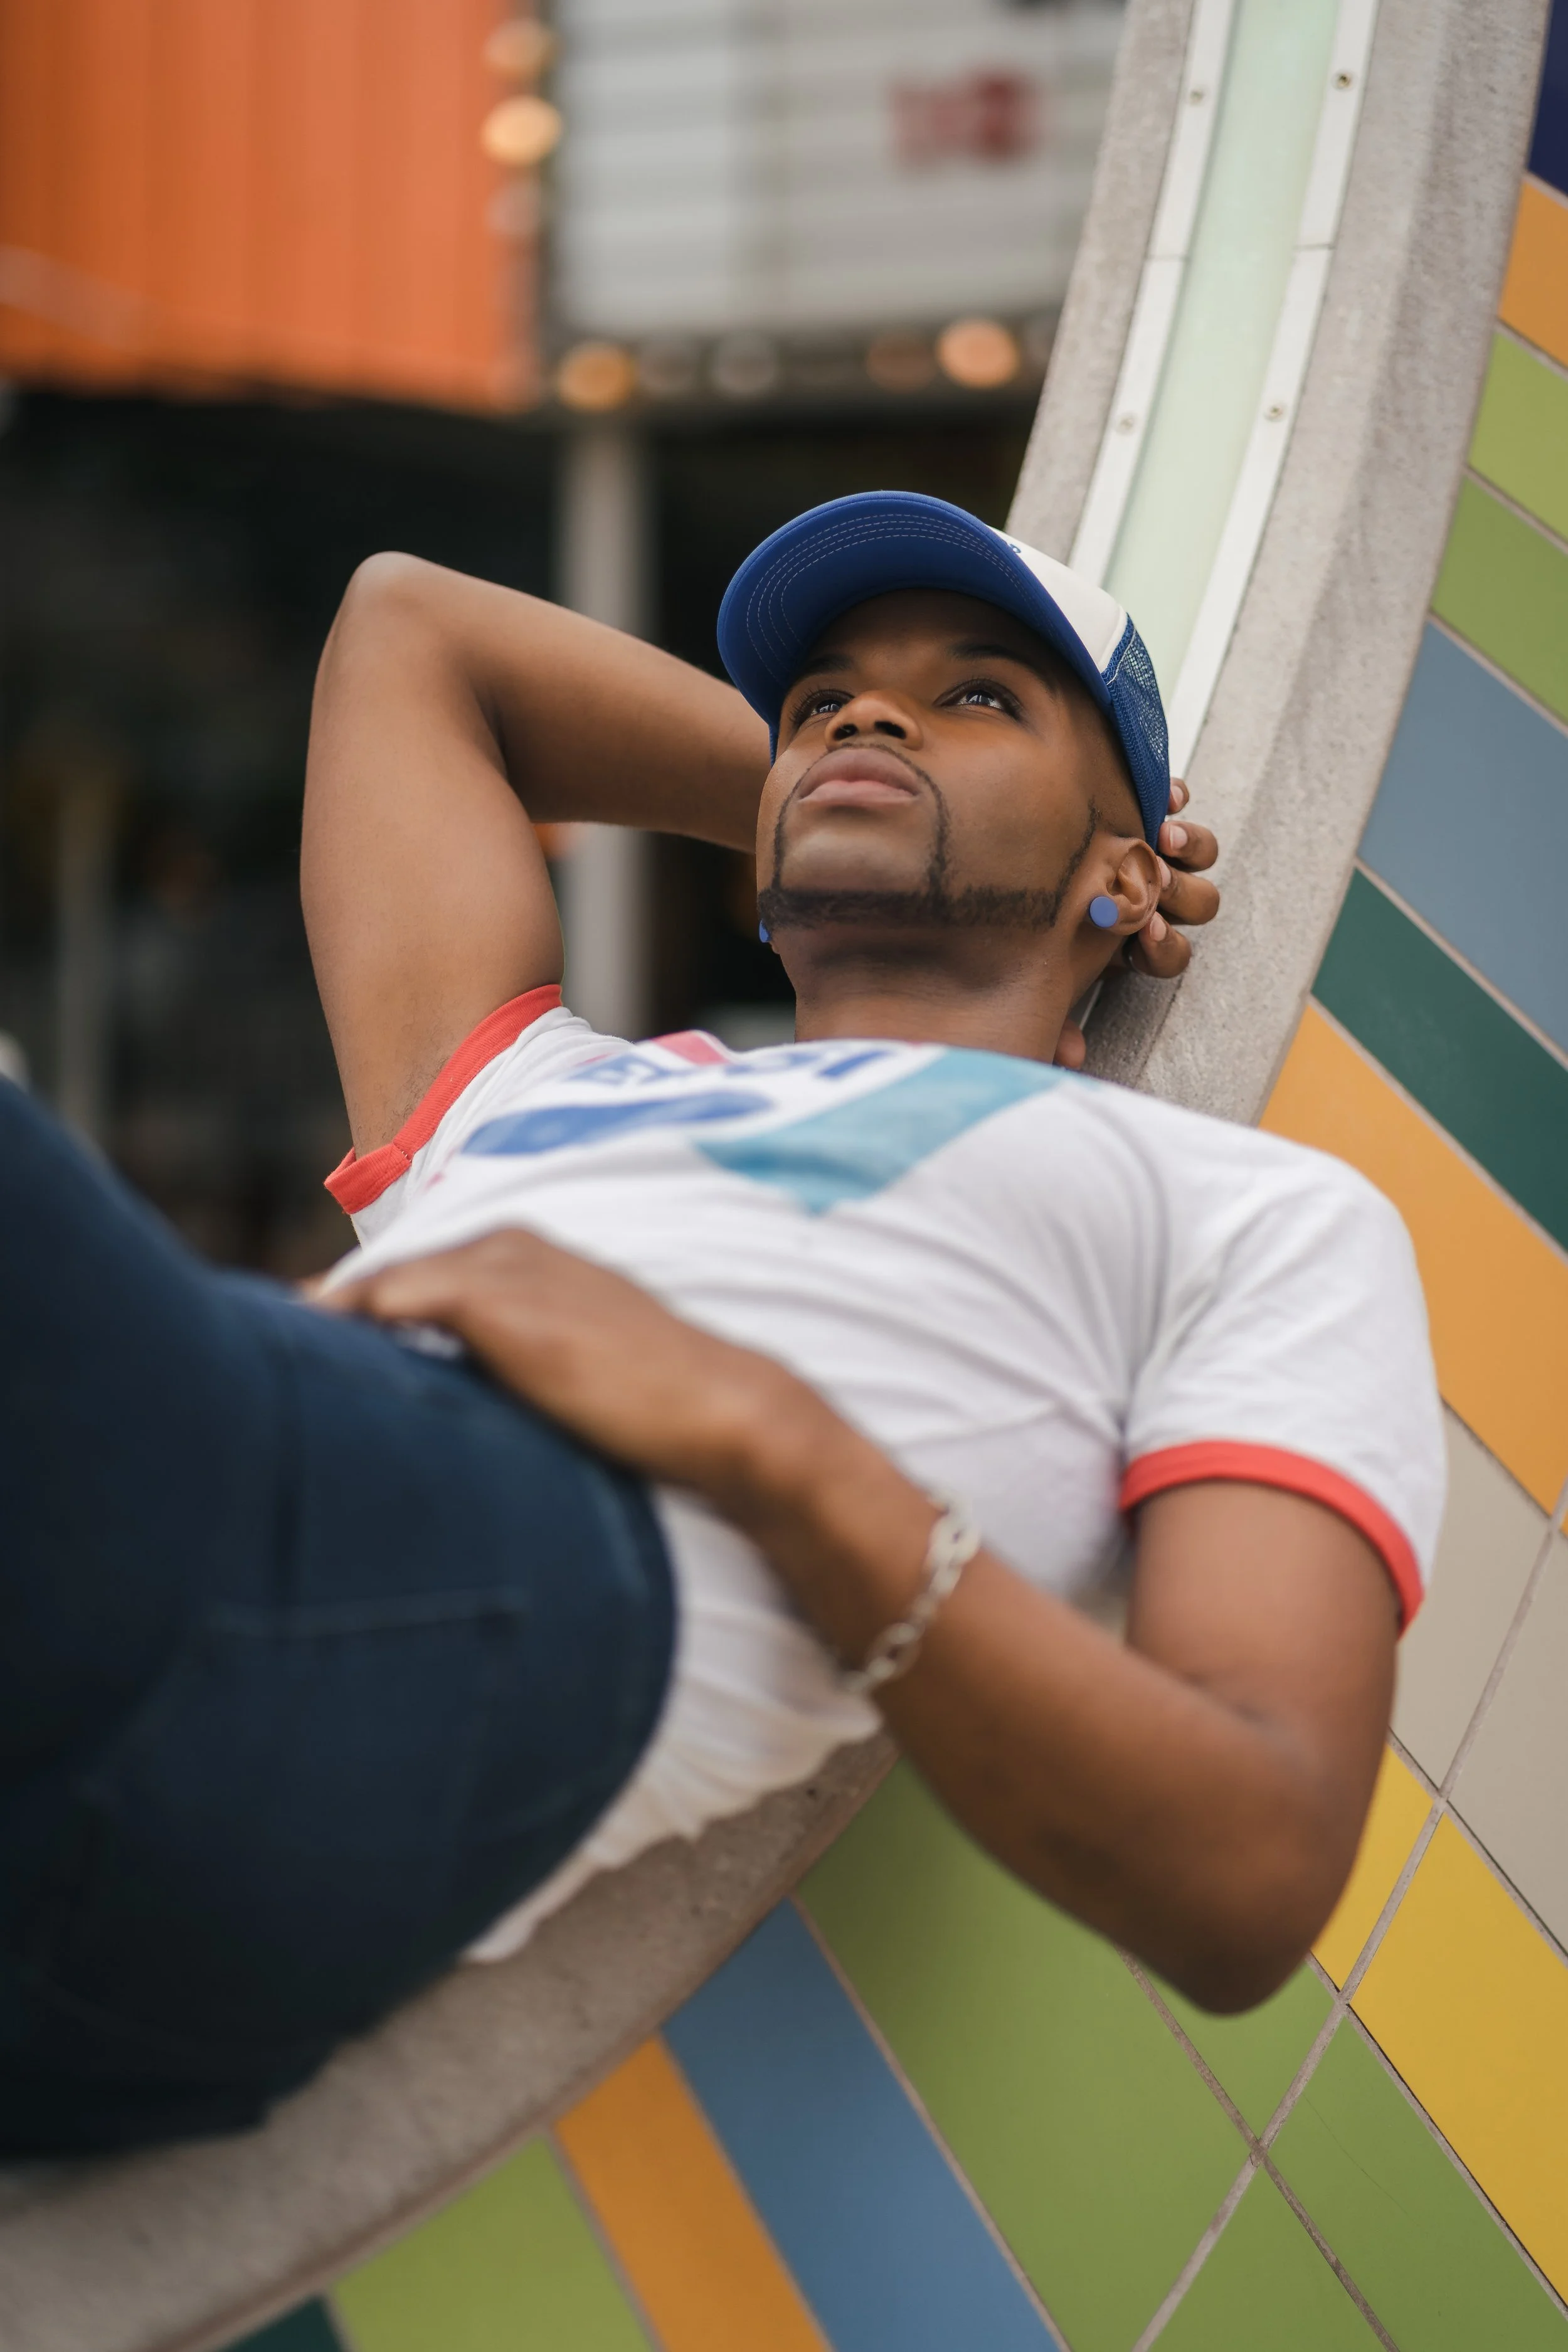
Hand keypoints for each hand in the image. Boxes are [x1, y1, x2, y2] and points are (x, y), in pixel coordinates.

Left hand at [319, 1229, 819, 1513]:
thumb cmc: (657, 1406)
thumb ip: (519, 1368)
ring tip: (270, 1365)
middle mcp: (509, 1243)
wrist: (717, 1407)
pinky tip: (308, 1354)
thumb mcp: (578, 1370)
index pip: (422, 1277)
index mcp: (530, 1256)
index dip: (364, 1315)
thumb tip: (459, 1413)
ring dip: (329, 1322)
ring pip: (381, 1286)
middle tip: (273, 1360)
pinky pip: (389, 1299)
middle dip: (334, 1316)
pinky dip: (346, 1321)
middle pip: (391, 1275)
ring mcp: (500, 1264)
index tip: (312, 1350)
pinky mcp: (491, 1297)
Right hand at [1053, 779, 1219, 1068]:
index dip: (1165, 948)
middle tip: (1152, 881)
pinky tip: (1163, 797)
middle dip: (1178, 895)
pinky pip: (1177, 800)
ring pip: (1201, 855)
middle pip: (1197, 904)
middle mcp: (1154, 898)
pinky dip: (1174, 798)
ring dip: (1188, 848)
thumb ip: (1053, 1014)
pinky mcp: (1147, 807)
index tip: (1141, 935)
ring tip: (1159, 837)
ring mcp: (1157, 852)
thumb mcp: (1039, 971)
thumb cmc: (1028, 929)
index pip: (1171, 956)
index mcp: (1134, 942)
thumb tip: (1071, 1059)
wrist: (1001, 858)